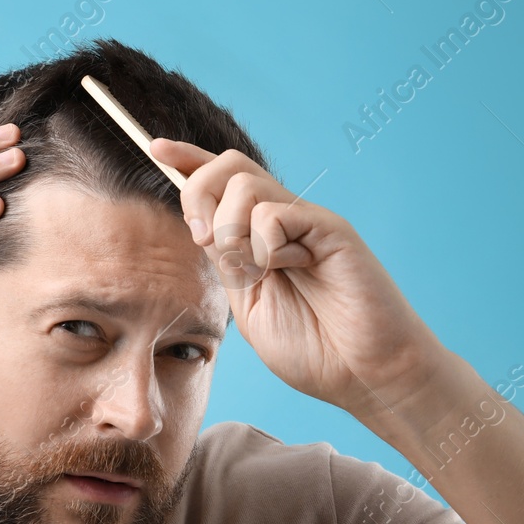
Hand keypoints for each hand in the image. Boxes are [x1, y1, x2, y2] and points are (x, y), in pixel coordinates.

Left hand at [149, 137, 450, 419]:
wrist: (367, 376)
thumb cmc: (316, 351)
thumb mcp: (251, 307)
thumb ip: (228, 265)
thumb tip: (203, 225)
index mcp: (260, 240)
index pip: (222, 183)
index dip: (189, 161)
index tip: (155, 147)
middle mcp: (284, 222)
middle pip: (228, 166)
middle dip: (199, 195)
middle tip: (203, 241)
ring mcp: (308, 223)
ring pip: (245, 184)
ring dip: (230, 231)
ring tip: (253, 271)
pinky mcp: (331, 230)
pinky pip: (276, 214)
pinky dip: (265, 244)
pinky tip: (287, 269)